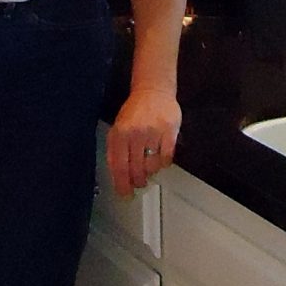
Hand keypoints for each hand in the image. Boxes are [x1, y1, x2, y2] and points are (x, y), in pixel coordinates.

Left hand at [107, 82, 180, 198]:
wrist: (153, 91)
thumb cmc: (134, 113)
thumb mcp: (118, 129)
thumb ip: (115, 151)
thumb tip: (117, 177)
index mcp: (119, 134)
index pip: (119, 166)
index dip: (122, 184)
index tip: (125, 194)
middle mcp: (135, 133)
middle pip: (136, 169)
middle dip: (137, 181)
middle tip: (139, 183)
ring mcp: (154, 132)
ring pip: (152, 166)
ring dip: (150, 171)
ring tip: (149, 165)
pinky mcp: (170, 131)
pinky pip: (166, 158)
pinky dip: (163, 163)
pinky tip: (160, 157)